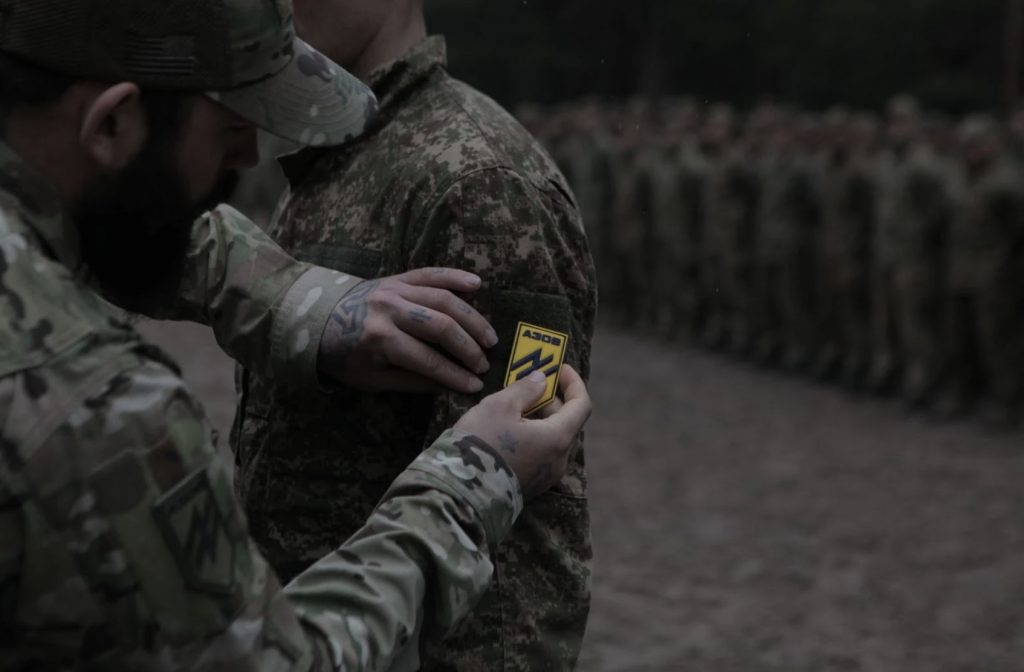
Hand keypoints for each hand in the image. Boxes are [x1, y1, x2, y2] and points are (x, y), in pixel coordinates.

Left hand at [318, 268, 498, 393]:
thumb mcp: (372, 378)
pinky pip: (432, 273)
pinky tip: (477, 285)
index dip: (454, 375)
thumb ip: (411, 380)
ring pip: (444, 299)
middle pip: (441, 326)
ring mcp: (395, 288)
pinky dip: (455, 277)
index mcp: (379, 339)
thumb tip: (450, 386)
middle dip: (468, 348)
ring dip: (471, 319)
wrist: (317, 317)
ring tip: (489, 338)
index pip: (427, 360)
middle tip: (484, 364)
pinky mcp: (398, 276)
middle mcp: (389, 309)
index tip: (475, 386)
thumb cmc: (344, 355)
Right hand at [454, 365, 591, 498]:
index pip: (581, 405)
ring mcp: (546, 477)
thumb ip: (525, 389)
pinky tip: (508, 431)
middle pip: (565, 422)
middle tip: (527, 386)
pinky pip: (539, 454)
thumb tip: (540, 380)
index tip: (559, 369)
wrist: (461, 491)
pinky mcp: (531, 486)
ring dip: (539, 419)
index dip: (573, 383)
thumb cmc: (482, 443)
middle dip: (549, 401)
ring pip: (551, 439)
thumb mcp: (500, 406)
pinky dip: (532, 437)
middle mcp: (559, 460)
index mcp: (558, 438)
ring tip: (513, 407)